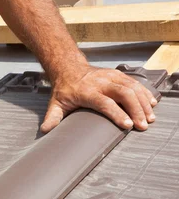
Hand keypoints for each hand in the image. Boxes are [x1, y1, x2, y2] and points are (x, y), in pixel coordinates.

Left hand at [41, 65, 157, 132]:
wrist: (69, 68)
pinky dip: (144, 93)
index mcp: (86, 91)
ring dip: (143, 102)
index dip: (117, 113)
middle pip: (123, 93)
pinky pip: (135, 83)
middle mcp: (101, 82)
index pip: (104, 103)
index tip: (128, 125)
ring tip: (150, 118)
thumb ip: (52, 118)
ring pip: (132, 87)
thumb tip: (45, 131)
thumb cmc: (64, 89)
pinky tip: (151, 104)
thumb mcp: (55, 104)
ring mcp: (111, 77)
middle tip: (142, 125)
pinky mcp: (118, 75)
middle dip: (136, 109)